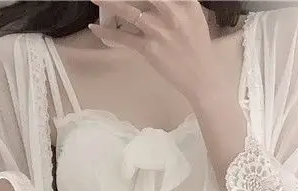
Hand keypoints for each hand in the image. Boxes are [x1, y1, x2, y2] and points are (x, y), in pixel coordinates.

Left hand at [88, 0, 218, 104]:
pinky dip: (107, 33)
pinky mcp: (149, 49)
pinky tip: (95, 28)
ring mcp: (158, 31)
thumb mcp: (194, 16)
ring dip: (109, 3)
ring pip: (128, 11)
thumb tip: (157, 1)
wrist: (202, 77)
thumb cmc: (198, 47)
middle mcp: (172, 13)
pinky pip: (124, 39)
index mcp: (185, 3)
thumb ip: (178, 2)